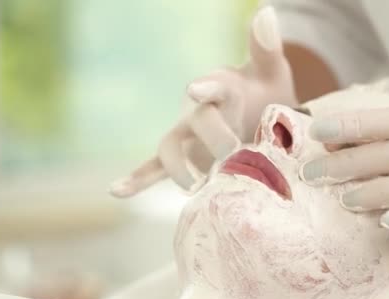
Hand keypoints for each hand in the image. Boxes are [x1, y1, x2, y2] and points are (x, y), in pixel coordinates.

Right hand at [110, 6, 295, 195]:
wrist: (260, 119)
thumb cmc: (264, 93)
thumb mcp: (271, 72)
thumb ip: (266, 47)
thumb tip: (266, 10)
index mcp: (220, 87)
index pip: (213, 86)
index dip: (206, 88)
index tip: (198, 90)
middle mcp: (198, 109)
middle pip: (197, 122)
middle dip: (214, 137)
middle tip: (233, 152)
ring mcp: (187, 135)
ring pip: (171, 148)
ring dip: (179, 166)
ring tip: (192, 184)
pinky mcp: (183, 157)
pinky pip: (157, 168)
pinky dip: (138, 178)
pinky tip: (117, 191)